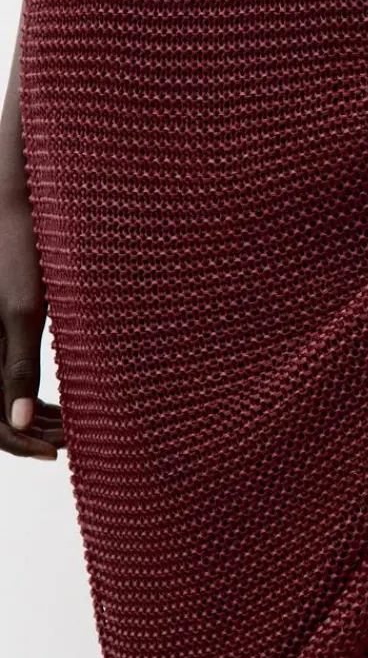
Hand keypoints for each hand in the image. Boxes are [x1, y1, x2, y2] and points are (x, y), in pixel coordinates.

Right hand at [0, 182, 63, 459]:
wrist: (16, 207)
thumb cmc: (20, 254)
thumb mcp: (23, 312)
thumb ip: (17, 368)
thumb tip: (16, 422)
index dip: (18, 442)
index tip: (56, 451)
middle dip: (29, 433)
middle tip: (71, 440)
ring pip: (2, 400)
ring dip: (32, 418)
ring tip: (70, 426)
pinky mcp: (0, 332)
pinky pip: (5, 378)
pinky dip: (30, 397)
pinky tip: (62, 404)